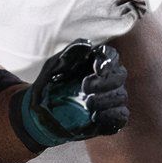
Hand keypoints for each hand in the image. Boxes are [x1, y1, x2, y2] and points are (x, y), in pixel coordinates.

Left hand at [10, 39, 128, 149]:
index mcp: (95, 63)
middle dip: (105, 82)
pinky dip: (111, 116)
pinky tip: (95, 117)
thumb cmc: (48, 87)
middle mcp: (107, 79)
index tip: (98, 70)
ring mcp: (110, 99)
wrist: (40, 116)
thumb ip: (69, 54)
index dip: (109, 61)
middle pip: (120, 75)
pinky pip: (121, 115)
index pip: (111, 56)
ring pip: (121, 96)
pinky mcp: (110, 118)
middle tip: (85, 88)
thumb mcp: (52, 68)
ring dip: (105, 100)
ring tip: (87, 104)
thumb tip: (87, 44)